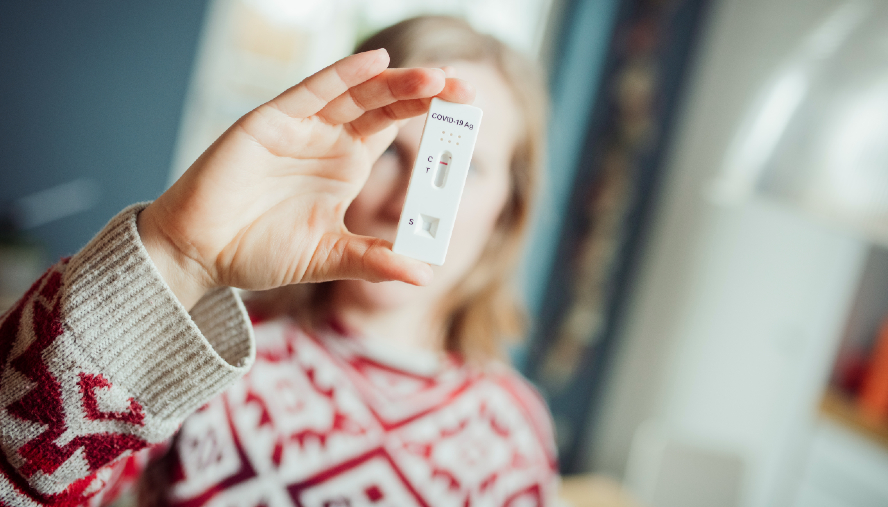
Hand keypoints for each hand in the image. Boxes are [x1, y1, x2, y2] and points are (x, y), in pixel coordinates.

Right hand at [138, 49, 474, 308]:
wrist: (199, 255)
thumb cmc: (259, 251)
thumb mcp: (328, 257)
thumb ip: (373, 259)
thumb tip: (425, 273)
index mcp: (346, 164)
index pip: (395, 126)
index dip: (429, 114)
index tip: (468, 108)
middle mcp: (328, 139)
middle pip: (383, 104)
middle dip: (424, 92)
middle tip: (463, 86)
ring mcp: (300, 127)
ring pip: (354, 94)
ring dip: (393, 83)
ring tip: (434, 77)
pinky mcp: (269, 122)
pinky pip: (310, 92)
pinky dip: (340, 76)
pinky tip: (374, 64)